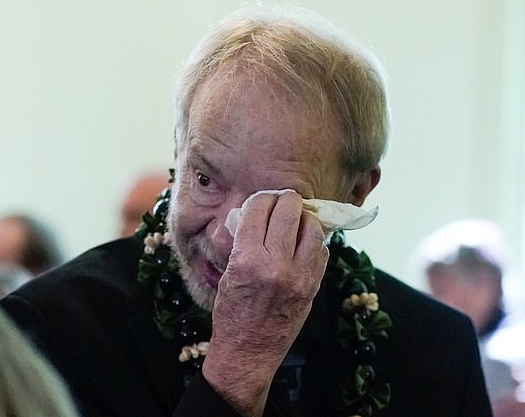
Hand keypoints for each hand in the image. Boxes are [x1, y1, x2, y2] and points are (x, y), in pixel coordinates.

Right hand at [202, 191, 328, 415]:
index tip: (262, 199)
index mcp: (247, 259)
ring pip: (313, 228)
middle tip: (283, 200)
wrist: (248, 352)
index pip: (259, 208)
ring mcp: (299, 277)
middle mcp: (276, 265)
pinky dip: (314, 241)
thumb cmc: (231, 313)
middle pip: (290, 211)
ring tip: (296, 220)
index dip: (261, 198)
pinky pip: (322, 251)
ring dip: (305, 218)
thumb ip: (244, 242)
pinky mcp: (313, 287)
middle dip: (286, 200)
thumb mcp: (228, 272)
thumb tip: (258, 213)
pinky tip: (303, 244)